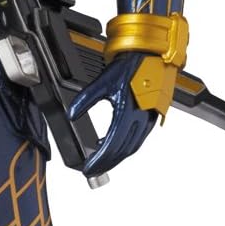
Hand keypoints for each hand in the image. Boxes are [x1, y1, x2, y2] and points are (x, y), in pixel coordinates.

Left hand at [69, 51, 156, 177]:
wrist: (152, 56)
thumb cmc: (131, 66)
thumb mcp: (102, 81)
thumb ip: (85, 99)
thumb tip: (72, 114)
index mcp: (128, 112)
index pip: (111, 145)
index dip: (99, 161)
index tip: (88, 169)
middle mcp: (141, 119)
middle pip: (122, 152)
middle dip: (106, 163)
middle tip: (93, 169)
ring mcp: (149, 120)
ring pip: (131, 148)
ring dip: (116, 157)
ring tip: (101, 161)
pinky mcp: (152, 118)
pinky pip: (137, 139)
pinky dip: (125, 146)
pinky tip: (114, 144)